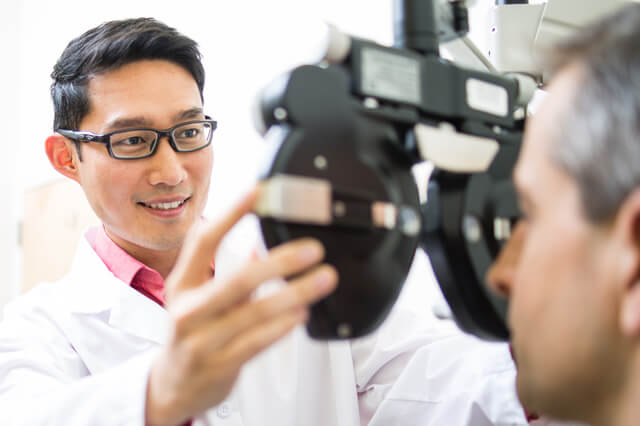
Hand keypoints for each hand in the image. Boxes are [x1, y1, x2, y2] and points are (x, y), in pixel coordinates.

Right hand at [145, 189, 337, 424]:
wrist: (171, 386)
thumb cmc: (190, 334)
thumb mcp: (200, 299)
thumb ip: (232, 274)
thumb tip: (264, 249)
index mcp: (180, 285)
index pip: (204, 241)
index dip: (232, 214)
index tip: (260, 191)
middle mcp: (187, 311)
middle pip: (237, 280)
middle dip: (280, 261)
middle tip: (313, 249)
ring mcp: (201, 341)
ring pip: (254, 313)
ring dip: (295, 293)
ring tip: (323, 279)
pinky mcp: (219, 366)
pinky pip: (257, 342)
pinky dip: (283, 325)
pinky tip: (302, 312)